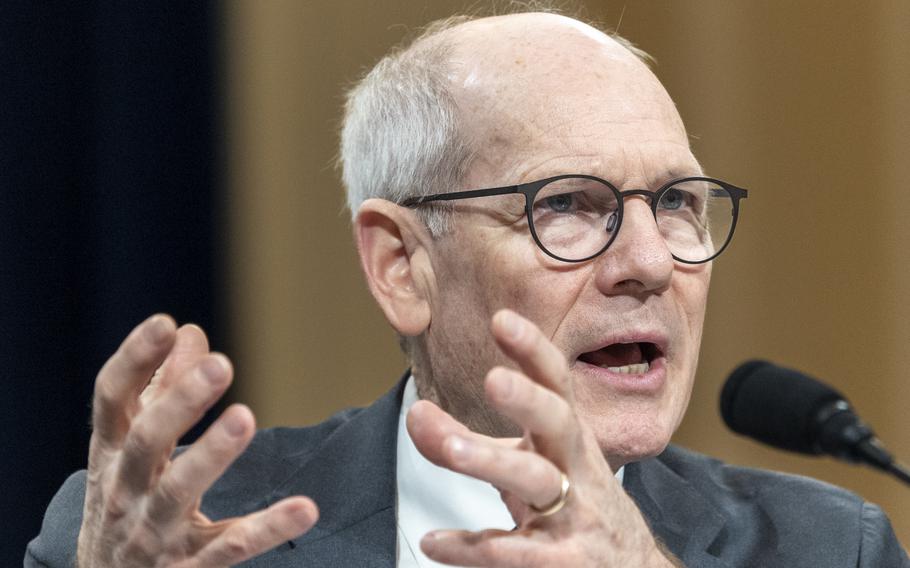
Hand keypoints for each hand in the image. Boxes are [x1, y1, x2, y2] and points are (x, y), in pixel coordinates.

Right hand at [77, 315, 317, 566]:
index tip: (164, 323)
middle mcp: (125, 491)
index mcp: (111, 452)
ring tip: (244, 417)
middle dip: (180, 402)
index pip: (113, 400)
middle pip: (145, 442)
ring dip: (211, 454)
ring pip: (179, 492)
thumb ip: (160, 390)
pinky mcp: (188, 567)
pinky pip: (230, 547)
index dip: (134, 360)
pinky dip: (267, 528)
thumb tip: (189, 332)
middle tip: (220, 365)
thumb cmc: (127, 500)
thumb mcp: (131, 447)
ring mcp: (154, 533)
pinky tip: (305, 507)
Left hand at [407, 309, 677, 566]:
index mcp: (568, 434)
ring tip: (448, 449)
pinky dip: (472, 547)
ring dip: (492, 461)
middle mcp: (578, 466)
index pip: (557, 382)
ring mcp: (578, 513)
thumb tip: (417, 415)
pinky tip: (434, 542)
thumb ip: (467, 439)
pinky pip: (517, 552)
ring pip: (537, 480)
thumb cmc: (574, 502)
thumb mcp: (528, 463)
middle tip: (493, 378)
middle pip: (558, 422)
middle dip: (527, 398)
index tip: (502, 319)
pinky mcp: (566, 560)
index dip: (534, 349)